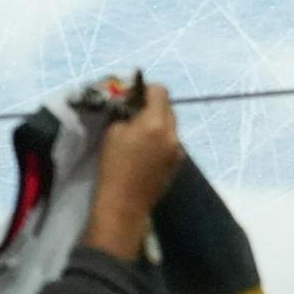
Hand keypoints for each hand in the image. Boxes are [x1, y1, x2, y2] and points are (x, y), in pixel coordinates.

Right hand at [84, 76, 185, 258]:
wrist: (124, 204)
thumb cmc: (114, 167)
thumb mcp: (113, 132)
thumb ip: (127, 114)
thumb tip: (133, 106)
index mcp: (157, 123)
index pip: (160, 91)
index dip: (146, 89)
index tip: (134, 96)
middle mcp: (174, 134)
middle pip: (168, 108)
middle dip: (153, 106)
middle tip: (135, 113)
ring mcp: (179, 150)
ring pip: (171, 125)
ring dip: (158, 123)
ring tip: (140, 133)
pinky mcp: (178, 163)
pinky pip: (172, 141)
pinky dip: (161, 139)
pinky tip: (146, 151)